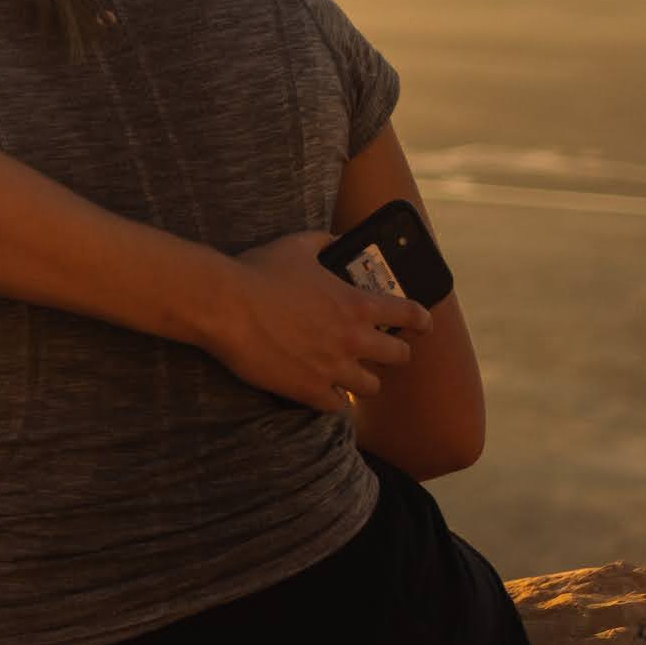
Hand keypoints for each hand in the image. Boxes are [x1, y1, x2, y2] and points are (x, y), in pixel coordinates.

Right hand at [215, 234, 422, 411]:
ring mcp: (332, 368)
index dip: (421, 321)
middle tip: (380, 352)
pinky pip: (336, 406)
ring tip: (350, 376)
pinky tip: (321, 391)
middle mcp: (353, 339)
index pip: (410, 315)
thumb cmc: (258, 271)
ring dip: (362, 380)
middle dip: (392, 354)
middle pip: (398, 358)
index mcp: (357, 304)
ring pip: (370, 387)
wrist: (224, 305)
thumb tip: (338, 238)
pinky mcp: (308, 389)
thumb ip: (326, 242)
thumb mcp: (297, 245)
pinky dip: (332, 399)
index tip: (422, 325)